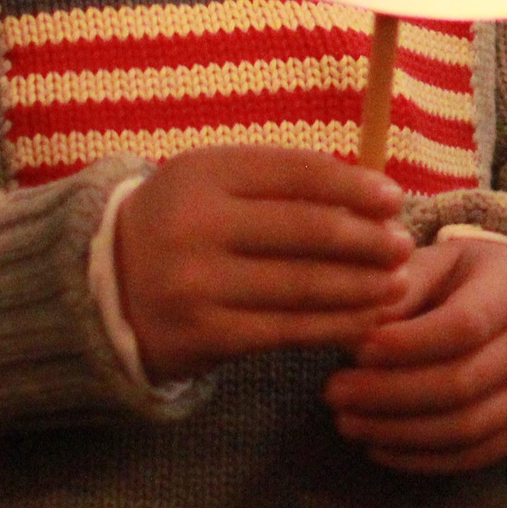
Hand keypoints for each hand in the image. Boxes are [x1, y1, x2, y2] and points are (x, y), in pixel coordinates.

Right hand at [113, 146, 411, 384]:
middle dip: (366, 240)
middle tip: (403, 245)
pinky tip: (364, 321)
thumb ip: (282, 180)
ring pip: (303, 285)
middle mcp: (196, 225)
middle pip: (306, 231)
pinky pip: (285, 331)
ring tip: (396, 284)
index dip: (354, 186)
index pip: (298, 173)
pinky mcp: (201, 335)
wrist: (102, 285)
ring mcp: (196, 283)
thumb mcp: (216, 181)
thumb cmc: (183, 222)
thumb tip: (371, 194)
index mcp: (204, 172)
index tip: (392, 199)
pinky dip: (333, 326)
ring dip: (361, 287)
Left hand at [325, 239, 506, 474]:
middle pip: (460, 384)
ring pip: (464, 429)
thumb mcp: (444, 262)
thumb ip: (404, 286)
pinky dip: (419, 458)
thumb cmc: (475, 280)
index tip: (356, 351)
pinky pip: (472, 456)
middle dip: (388, 394)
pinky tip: (377, 445)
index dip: (407, 345)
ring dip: (396, 432)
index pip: (464, 326)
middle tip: (333, 392)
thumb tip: (358, 327)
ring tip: (346, 422)